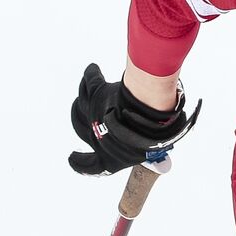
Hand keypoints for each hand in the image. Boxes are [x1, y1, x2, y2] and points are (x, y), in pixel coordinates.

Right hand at [68, 63, 199, 175]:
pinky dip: (91, 74)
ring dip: (86, 96)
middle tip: (85, 112)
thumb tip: (163, 165)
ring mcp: (94, 113)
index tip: (72, 157)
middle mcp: (95, 136)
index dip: (79, 162)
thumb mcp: (147, 152)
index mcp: (108, 159)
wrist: (146, 119)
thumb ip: (149, 156)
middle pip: (80, 126)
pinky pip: (90, 81)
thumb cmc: (149, 138)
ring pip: (81, 103)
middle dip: (82, 119)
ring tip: (90, 91)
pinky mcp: (99, 93)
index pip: (90, 165)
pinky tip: (93, 69)